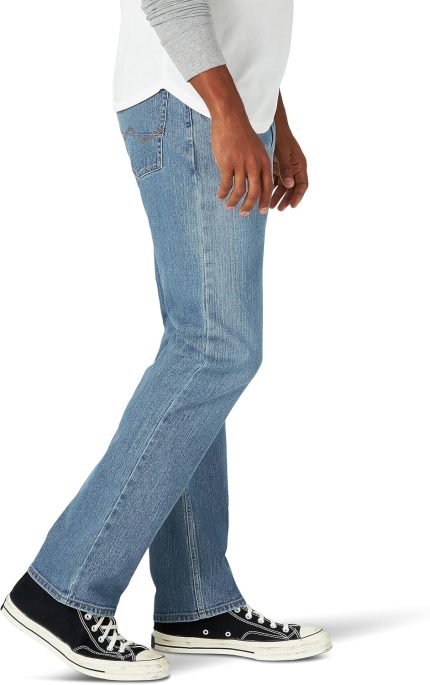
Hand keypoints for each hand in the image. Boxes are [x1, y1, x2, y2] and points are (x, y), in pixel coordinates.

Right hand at [189, 65, 272, 215]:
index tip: (262, 212)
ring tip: (229, 207)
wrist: (230, 117)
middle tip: (244, 214)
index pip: (267, 186)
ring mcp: (241, 164)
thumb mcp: (256, 149)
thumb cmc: (242, 134)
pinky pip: (226, 184)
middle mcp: (255, 164)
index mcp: (264, 161)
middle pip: (255, 192)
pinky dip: (222, 193)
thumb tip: (255, 182)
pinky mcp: (227, 163)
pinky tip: (219, 196)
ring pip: (239, 191)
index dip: (265, 201)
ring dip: (234, 202)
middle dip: (249, 206)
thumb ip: (258, 165)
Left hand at [270, 132, 307, 210]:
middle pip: (293, 188)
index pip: (302, 185)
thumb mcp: (283, 153)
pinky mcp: (278, 167)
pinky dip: (271, 189)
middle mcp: (295, 168)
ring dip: (277, 196)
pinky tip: (264, 196)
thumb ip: (286, 169)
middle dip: (286, 199)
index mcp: (300, 165)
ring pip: (284, 187)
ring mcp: (286, 168)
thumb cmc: (280, 137)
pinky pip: (276, 181)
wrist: (274, 125)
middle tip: (279, 209)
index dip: (298, 196)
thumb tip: (290, 185)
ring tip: (269, 205)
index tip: (292, 206)